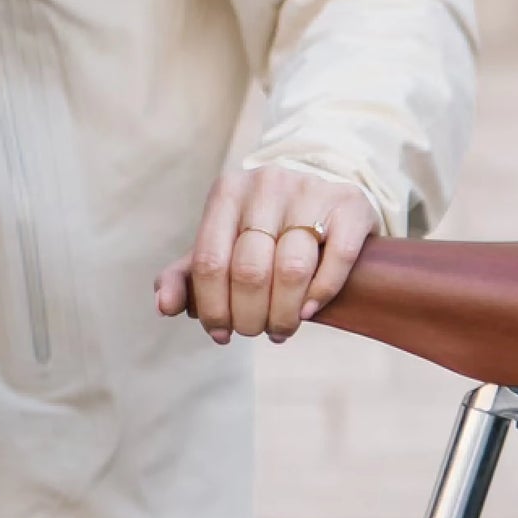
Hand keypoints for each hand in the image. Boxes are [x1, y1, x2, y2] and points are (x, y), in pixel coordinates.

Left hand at [155, 165, 378, 343]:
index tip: (221, 333)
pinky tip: (309, 311)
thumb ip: (187, 274)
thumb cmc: (266, 227)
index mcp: (228, 192)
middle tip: (255, 332)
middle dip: (249, 316)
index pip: (209, 262)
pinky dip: (321, 294)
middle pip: (250, 271)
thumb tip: (166, 307)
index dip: (213, 307)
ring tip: (282, 329)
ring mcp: (311, 191)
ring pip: (292, 269)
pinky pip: (337, 258)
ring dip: (284, 314)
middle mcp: (267, 185)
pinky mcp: (351, 204)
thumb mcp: (222, 242)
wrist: (323, 192)